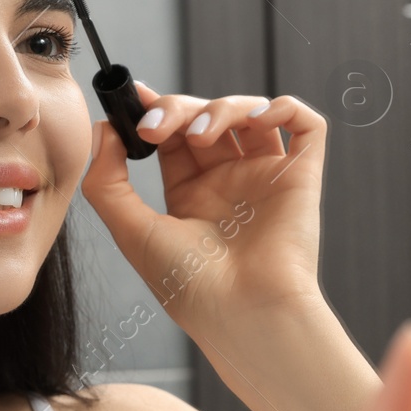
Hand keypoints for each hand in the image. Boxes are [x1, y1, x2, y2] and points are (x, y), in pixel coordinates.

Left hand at [78, 83, 327, 335]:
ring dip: (222, 106)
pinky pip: (306, 126)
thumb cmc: (190, 287)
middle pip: (207, 116)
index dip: (156, 110)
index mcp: (193, 196)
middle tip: (156, 126)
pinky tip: (257, 119)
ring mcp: (267, 178)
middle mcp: (231, 182)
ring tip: (198, 133)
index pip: (174, 135)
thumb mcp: (132, 232)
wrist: (241, 312)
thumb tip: (103, 130)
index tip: (134, 98)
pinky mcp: (301, 178)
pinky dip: (285, 106)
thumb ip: (108, 182)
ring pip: (251, 113)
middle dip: (178, 108)